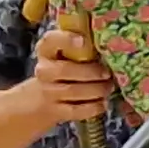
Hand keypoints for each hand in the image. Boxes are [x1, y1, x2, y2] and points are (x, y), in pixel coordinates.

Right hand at [22, 7, 113, 127]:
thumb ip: (82, 45)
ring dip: (96, 90)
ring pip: (72, 91)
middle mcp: (43, 70)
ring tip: (108, 87)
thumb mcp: (66, 54)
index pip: (50, 40)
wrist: (36, 101)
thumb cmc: (62, 71)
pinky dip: (93, 107)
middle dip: (90, 72)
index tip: (84, 41)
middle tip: (107, 73)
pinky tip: (103, 103)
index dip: (65, 40)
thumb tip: (112, 35)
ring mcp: (48, 92)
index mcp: (47, 51)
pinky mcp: (55, 111)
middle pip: (64, 70)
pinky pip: (75, 111)